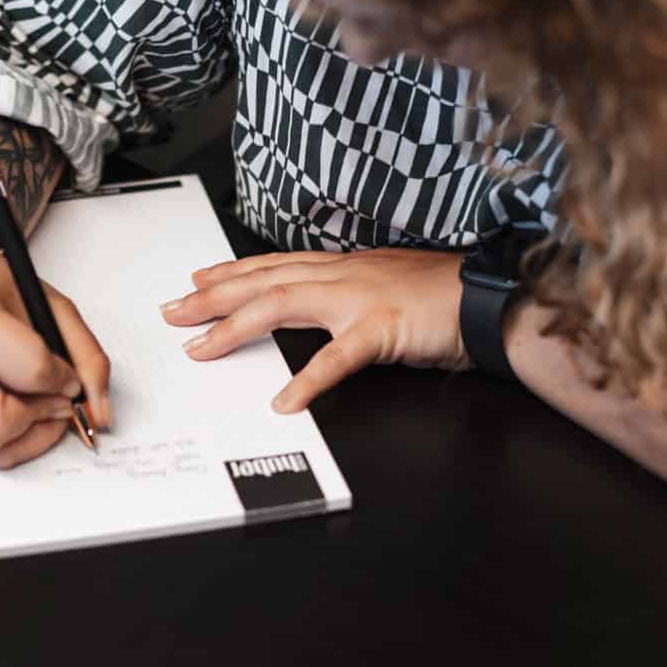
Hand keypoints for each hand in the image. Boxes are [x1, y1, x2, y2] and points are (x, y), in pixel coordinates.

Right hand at [0, 244, 112, 468]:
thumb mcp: (48, 303)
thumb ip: (86, 356)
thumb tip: (99, 414)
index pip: (30, 370)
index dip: (63, 378)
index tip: (68, 373)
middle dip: (42, 417)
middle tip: (57, 398)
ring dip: (31, 435)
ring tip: (41, 405)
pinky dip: (11, 440)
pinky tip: (20, 411)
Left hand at [160, 248, 470, 412]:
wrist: (493, 299)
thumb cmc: (447, 298)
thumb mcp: (387, 291)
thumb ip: (351, 302)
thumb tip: (322, 318)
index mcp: (346, 267)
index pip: (275, 265)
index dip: (231, 273)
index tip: (196, 281)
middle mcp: (345, 275)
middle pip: (264, 280)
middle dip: (213, 296)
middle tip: (173, 312)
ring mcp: (362, 298)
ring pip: (283, 303)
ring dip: (236, 325)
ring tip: (202, 347)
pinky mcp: (384, 328)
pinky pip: (338, 357)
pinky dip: (308, 380)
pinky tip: (284, 401)